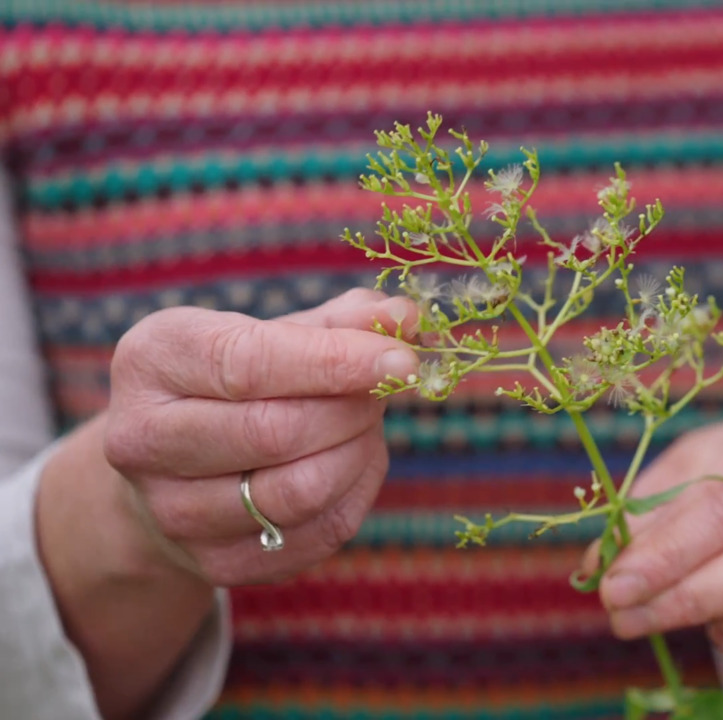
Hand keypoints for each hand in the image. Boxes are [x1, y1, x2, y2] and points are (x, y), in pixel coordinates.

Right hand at [101, 289, 419, 584]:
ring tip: (362, 426)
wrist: (176, 467)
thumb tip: (406, 318)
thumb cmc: (238, 381)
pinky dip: (355, 492)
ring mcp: (172, 512)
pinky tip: (351, 464)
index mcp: (153, 359)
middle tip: (383, 391)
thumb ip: (344, 320)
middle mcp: (143, 440)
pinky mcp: (216, 563)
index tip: (402, 358)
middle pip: (276, 432)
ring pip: (302, 491)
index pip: (250, 363)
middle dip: (352, 409)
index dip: (337, 361)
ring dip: (358, 453)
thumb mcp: (275, 331)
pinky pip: (320, 533)